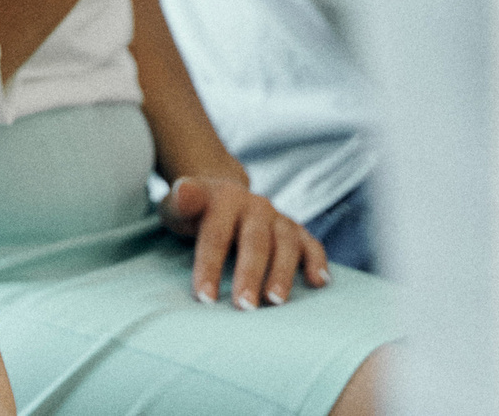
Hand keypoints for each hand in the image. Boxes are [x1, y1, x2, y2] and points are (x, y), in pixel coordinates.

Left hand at [158, 173, 330, 309]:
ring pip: (285, 243)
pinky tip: (319, 281)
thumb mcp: (179, 205)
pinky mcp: (296, 231)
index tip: (205, 298)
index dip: (210, 266)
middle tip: (245, 306)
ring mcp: (277, 218)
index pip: (216, 235)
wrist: (222, 195)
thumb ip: (181, 201)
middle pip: (255, 241)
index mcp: (225, 200)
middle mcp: (255, 207)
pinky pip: (311, 243)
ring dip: (283, 272)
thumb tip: (184, 191)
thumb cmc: (195, 212)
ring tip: (276, 301)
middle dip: (250, 274)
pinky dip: (317, 260)